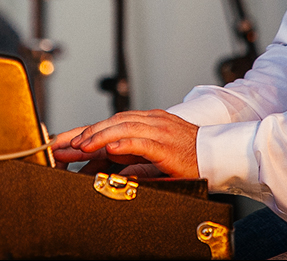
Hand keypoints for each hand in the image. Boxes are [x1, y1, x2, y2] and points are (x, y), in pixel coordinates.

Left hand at [50, 110, 198, 178]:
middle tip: (68, 144)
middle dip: (88, 132)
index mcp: (149, 122)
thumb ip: (135, 160)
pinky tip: (109, 149)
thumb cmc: (190, 157)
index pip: (114, 121)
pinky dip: (123, 144)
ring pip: (123, 127)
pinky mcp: (165, 146)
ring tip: (82, 146)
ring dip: (100, 136)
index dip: (90, 129)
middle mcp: (152, 122)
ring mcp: (159, 131)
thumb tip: (113, 166)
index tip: (69, 140)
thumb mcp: (156, 157)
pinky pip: (140, 142)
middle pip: (113, 121)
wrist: (217, 154)